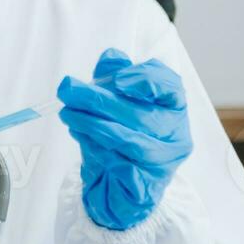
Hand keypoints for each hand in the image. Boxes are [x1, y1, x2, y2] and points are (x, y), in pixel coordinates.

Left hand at [57, 48, 192, 230]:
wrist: (117, 182)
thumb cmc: (121, 134)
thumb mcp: (116, 101)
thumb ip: (115, 76)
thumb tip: (111, 57)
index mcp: (173, 108)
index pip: (171, 88)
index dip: (146, 80)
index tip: (117, 80)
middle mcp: (175, 135)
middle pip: (143, 115)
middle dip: (101, 101)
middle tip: (69, 90)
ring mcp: (163, 163)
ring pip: (132, 142)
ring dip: (95, 125)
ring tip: (69, 114)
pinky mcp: (146, 186)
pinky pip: (121, 166)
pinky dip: (97, 149)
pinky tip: (80, 137)